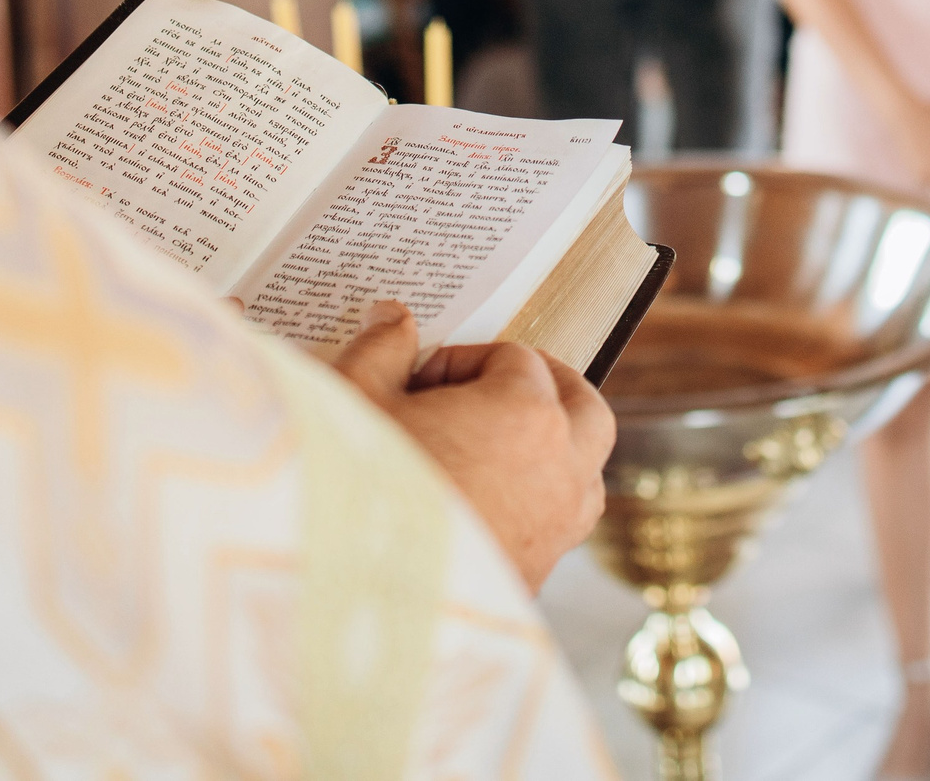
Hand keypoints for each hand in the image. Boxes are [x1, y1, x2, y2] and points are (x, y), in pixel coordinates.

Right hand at [331, 302, 612, 591]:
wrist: (344, 610)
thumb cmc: (350, 492)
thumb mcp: (351, 399)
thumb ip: (381, 350)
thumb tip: (394, 320)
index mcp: (526, 415)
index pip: (515, 359)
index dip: (462, 361)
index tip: (417, 384)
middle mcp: (559, 471)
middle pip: (582, 406)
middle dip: (543, 386)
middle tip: (490, 386)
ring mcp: (555, 531)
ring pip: (585, 471)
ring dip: (553, 448)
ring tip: (494, 446)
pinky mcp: (535, 580)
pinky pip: (560, 527)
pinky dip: (537, 504)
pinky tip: (483, 504)